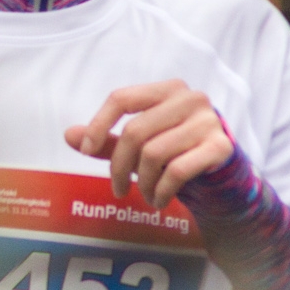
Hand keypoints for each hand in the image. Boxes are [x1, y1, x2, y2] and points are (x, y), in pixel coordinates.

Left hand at [64, 80, 232, 207]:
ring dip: (144, 183)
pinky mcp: (220, 147)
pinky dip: (162, 191)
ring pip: (154, 153)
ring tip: (145, 196)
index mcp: (167, 89)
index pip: (122, 98)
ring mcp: (208, 121)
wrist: (221, 172)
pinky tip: (159, 200)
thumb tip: (68, 135)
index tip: (84, 150)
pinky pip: (177, 170)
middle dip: (120, 166)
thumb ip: (107, 140)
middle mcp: (190, 98)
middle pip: (135, 131)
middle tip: (118, 189)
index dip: (98, 125)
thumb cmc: (176, 151)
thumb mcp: (140, 145)